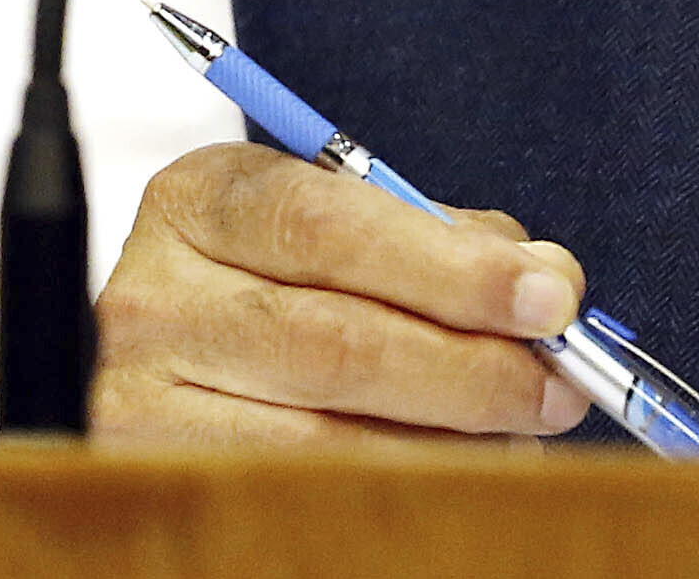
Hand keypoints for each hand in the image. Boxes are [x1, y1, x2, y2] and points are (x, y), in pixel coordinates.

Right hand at [87, 142, 594, 451]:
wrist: (165, 357)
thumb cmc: (275, 278)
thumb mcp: (335, 224)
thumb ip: (440, 240)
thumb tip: (548, 282)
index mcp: (198, 201)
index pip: (326, 228)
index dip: (449, 268)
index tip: (548, 298)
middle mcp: (154, 299)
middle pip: (331, 343)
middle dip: (469, 369)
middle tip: (558, 386)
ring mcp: (141, 403)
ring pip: (323, 444)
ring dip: (448, 444)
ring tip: (519, 433)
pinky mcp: (158, 481)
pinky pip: (304, 498)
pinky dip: (400, 487)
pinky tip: (455, 471)